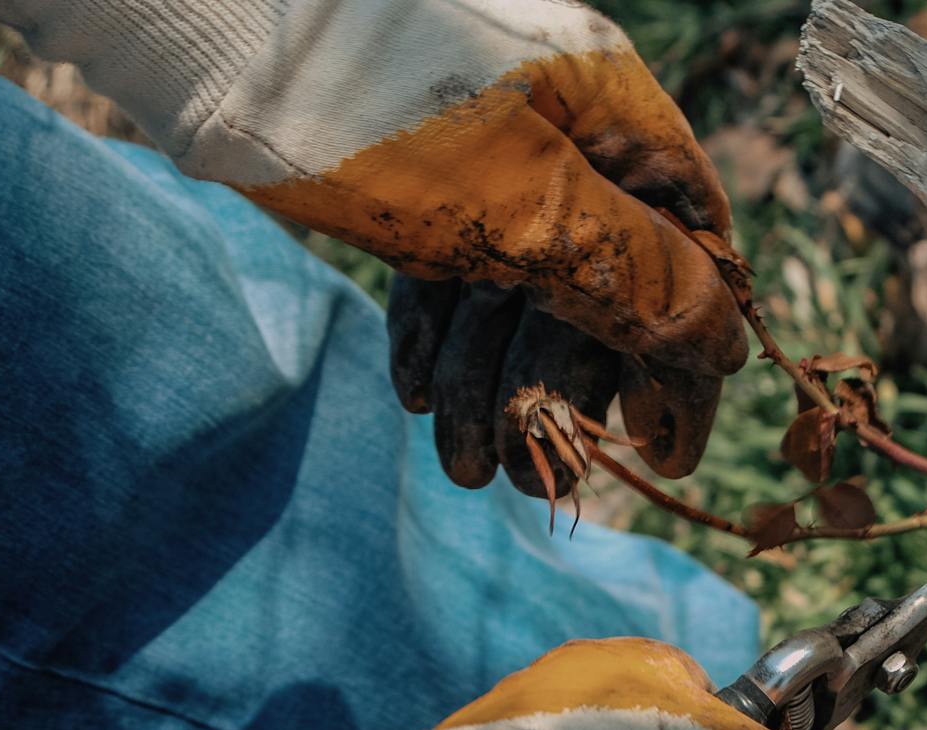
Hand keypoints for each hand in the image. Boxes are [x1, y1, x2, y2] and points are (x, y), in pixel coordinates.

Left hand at [0, 0, 746, 482]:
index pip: (692, 256)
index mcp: (617, 119)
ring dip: (493, 385)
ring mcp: (490, 148)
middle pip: (600, 286)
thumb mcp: (521, 208)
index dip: (684, 362)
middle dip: (567, 395)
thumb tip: (724, 349)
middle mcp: (566, 129)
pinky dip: (441, 337)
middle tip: (539, 486)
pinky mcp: (419, 170)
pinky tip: (416, 398)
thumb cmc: (371, 108)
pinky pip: (455, 267)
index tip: (661, 455)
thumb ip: (633, 277)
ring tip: (467, 468)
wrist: (203, 27)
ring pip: (519, 288)